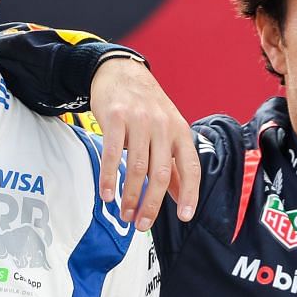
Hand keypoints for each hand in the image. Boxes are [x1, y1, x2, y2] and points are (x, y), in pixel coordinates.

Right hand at [90, 55, 199, 227]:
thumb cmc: (146, 107)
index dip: (189, 194)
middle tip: (141, 224)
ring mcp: (139, 120)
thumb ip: (174, 164)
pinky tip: (106, 194)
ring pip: (136, 167)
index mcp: (180, 131)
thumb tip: (180, 197)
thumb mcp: (167, 130)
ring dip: (129, 195)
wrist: (121, 72)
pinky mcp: (115, 117)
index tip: (184, 217)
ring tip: (124, 214)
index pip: (190, 167)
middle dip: (151, 203)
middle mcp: (162, 126)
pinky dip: (109, 177)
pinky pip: (111, 153)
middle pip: (161, 173)